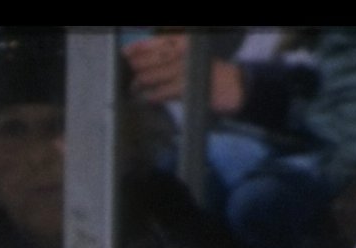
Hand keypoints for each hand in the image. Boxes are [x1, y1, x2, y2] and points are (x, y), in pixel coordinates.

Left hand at [123, 34, 240, 112]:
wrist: (230, 85)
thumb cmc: (204, 70)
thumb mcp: (188, 54)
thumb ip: (167, 54)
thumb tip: (140, 59)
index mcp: (184, 43)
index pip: (157, 43)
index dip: (139, 47)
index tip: (126, 52)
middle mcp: (183, 54)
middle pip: (153, 58)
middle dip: (138, 65)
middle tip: (130, 71)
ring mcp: (184, 71)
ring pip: (154, 75)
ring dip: (142, 81)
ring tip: (135, 86)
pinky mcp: (186, 89)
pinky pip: (162, 92)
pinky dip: (153, 95)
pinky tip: (147, 97)